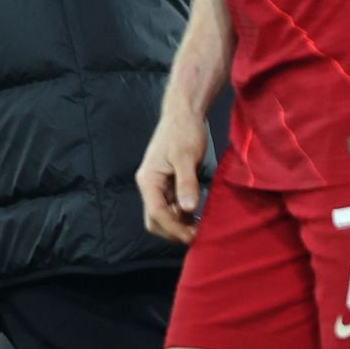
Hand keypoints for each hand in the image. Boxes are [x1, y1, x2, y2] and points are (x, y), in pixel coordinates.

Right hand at [135, 112, 209, 244]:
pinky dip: (183, 215)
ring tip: (200, 227)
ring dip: (179, 224)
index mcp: (149, 179)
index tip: (194, 236)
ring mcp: (158, 185)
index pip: (156, 213)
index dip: (174, 228)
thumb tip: (187, 209)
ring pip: (163, 215)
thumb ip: (186, 183)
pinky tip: (198, 216)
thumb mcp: (186, 157)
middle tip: (198, 235)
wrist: (184, 113)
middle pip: (155, 220)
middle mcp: (149, 185)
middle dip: (174, 231)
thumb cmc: (184, 131)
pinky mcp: (168, 183)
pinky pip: (171, 206)